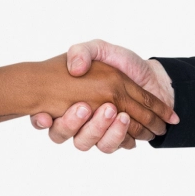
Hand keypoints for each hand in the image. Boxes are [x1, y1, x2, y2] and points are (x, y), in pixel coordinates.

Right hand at [30, 40, 176, 152]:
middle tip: (85, 107)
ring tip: (116, 114)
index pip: (44, 116)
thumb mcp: (100, 49)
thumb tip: (75, 69)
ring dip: (98, 129)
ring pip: (86, 143)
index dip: (40, 120)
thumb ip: (83, 52)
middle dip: (71, 123)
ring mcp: (96, 131)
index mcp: (67, 99)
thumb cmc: (123, 64)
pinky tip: (124, 122)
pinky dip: (118, 136)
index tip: (45, 117)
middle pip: (62, 134)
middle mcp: (78, 120)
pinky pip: (111, 146)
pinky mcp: (115, 139)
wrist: (154, 77)